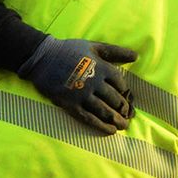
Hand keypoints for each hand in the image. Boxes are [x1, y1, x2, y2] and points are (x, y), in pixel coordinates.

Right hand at [18, 37, 137, 133]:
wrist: (41, 58)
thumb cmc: (69, 50)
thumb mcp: (94, 47)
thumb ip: (116, 51)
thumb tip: (136, 55)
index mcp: (101, 67)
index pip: (121, 84)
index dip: (126, 93)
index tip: (128, 98)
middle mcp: (94, 82)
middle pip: (115, 100)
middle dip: (124, 109)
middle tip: (130, 116)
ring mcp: (81, 94)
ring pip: (104, 111)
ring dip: (117, 120)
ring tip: (124, 125)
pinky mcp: (70, 104)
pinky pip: (89, 118)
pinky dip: (101, 126)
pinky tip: (110, 130)